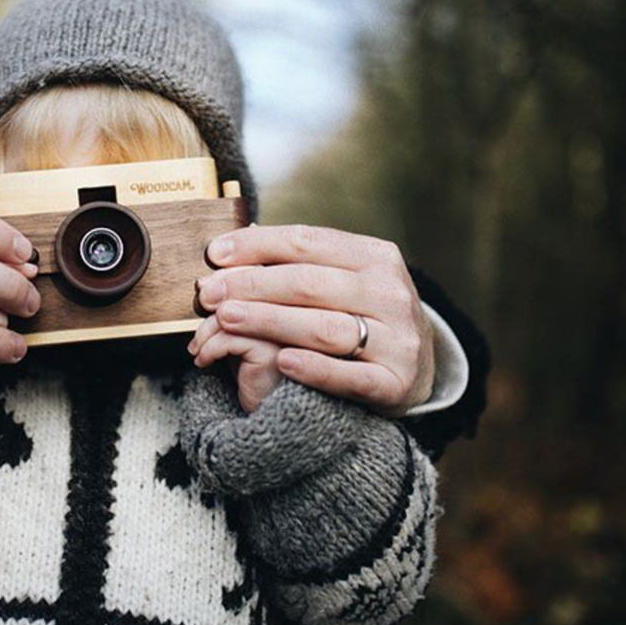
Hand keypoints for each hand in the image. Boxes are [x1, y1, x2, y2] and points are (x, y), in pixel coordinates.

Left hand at [187, 224, 434, 416]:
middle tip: (208, 293)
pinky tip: (282, 361)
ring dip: (270, 321)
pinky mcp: (396, 382)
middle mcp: (391, 293)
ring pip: (325, 327)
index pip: (308, 242)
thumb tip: (227, 249)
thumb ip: (296, 263)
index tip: (214, 253)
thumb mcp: (342, 280)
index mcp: (377, 256)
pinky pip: (350, 376)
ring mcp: (398, 339)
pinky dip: (315, 369)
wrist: (417, 370)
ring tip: (226, 319)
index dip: (257, 245)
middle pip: (309, 284)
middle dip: (251, 285)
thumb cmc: (362, 316)